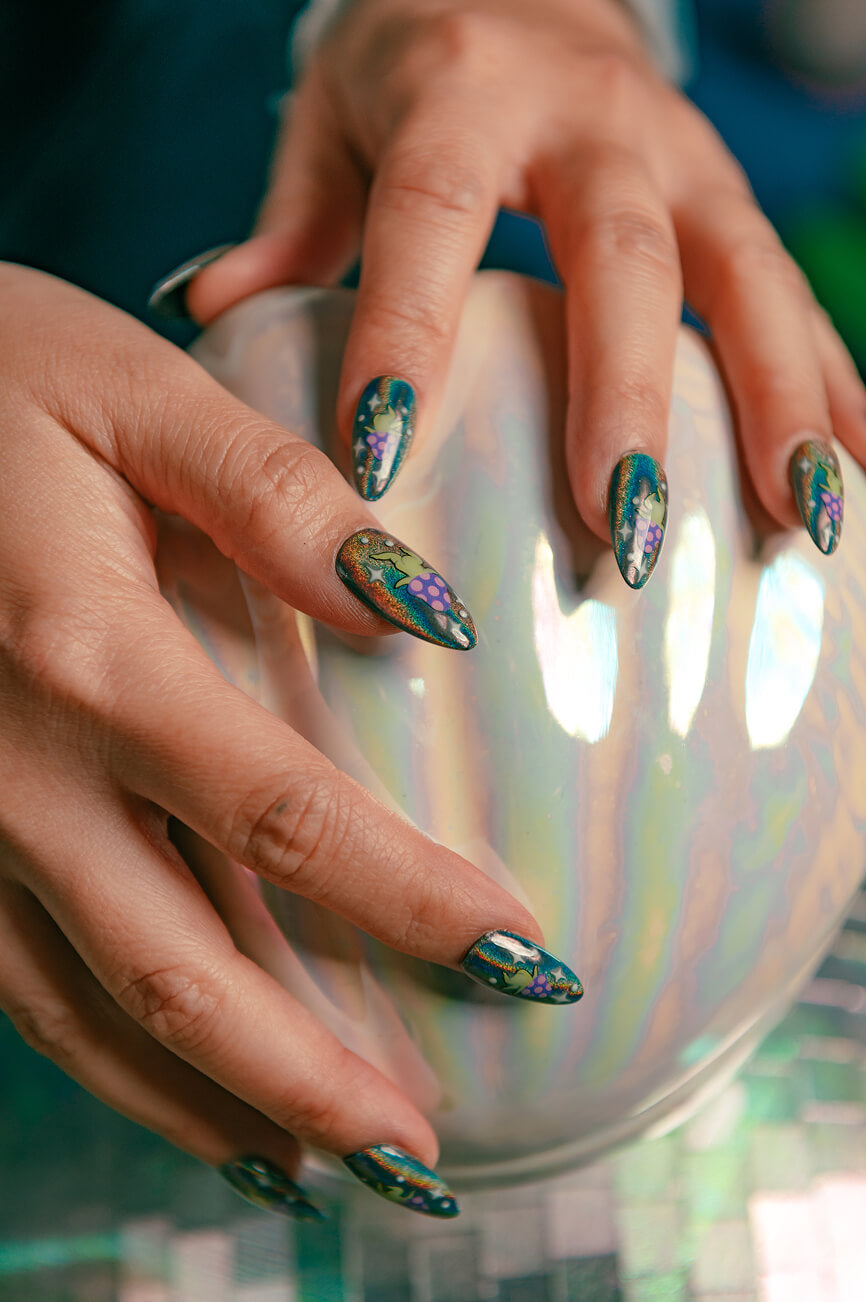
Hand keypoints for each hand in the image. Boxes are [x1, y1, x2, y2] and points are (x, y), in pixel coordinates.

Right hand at [0, 264, 579, 1217]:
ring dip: (213, 1104)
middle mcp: (16, 772)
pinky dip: (113, 1062)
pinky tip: (189, 1094)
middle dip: (311, 1081)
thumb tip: (426, 609)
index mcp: (87, 658)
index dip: (415, 906)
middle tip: (424, 1159)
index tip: (530, 962)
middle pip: (182, 970)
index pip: (287, 820)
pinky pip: (21, 985)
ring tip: (322, 1170)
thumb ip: (276, 494)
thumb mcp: (134, 392)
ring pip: (92, 1011)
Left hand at [186, 0, 865, 581]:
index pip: (432, 218)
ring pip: (746, 275)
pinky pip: (793, 292)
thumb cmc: (413, 71)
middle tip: (620, 528)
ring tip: (797, 518)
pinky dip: (830, 381)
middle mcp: (589, 118)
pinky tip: (850, 472)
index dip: (410, 333)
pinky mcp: (731, 197)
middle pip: (622, 258)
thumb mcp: (331, 121)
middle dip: (627, 396)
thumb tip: (211, 313)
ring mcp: (681, 156)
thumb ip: (289, 217)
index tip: (380, 459)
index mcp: (462, 96)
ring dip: (778, 401)